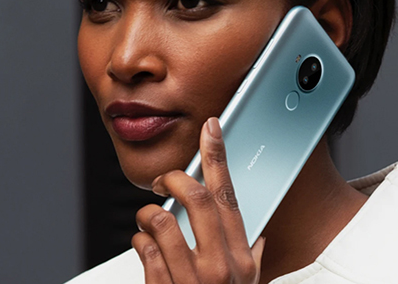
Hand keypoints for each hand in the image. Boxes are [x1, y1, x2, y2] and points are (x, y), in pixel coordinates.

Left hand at [131, 117, 266, 283]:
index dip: (217, 156)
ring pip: (162, 221)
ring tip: (147, 221)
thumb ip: (251, 258)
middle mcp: (218, 267)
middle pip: (196, 198)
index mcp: (240, 259)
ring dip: (147, 214)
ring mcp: (190, 279)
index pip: (228, 195)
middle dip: (174, 180)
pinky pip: (144, 248)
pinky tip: (144, 245)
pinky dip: (139, 241)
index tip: (211, 130)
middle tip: (162, 183)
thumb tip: (258, 236)